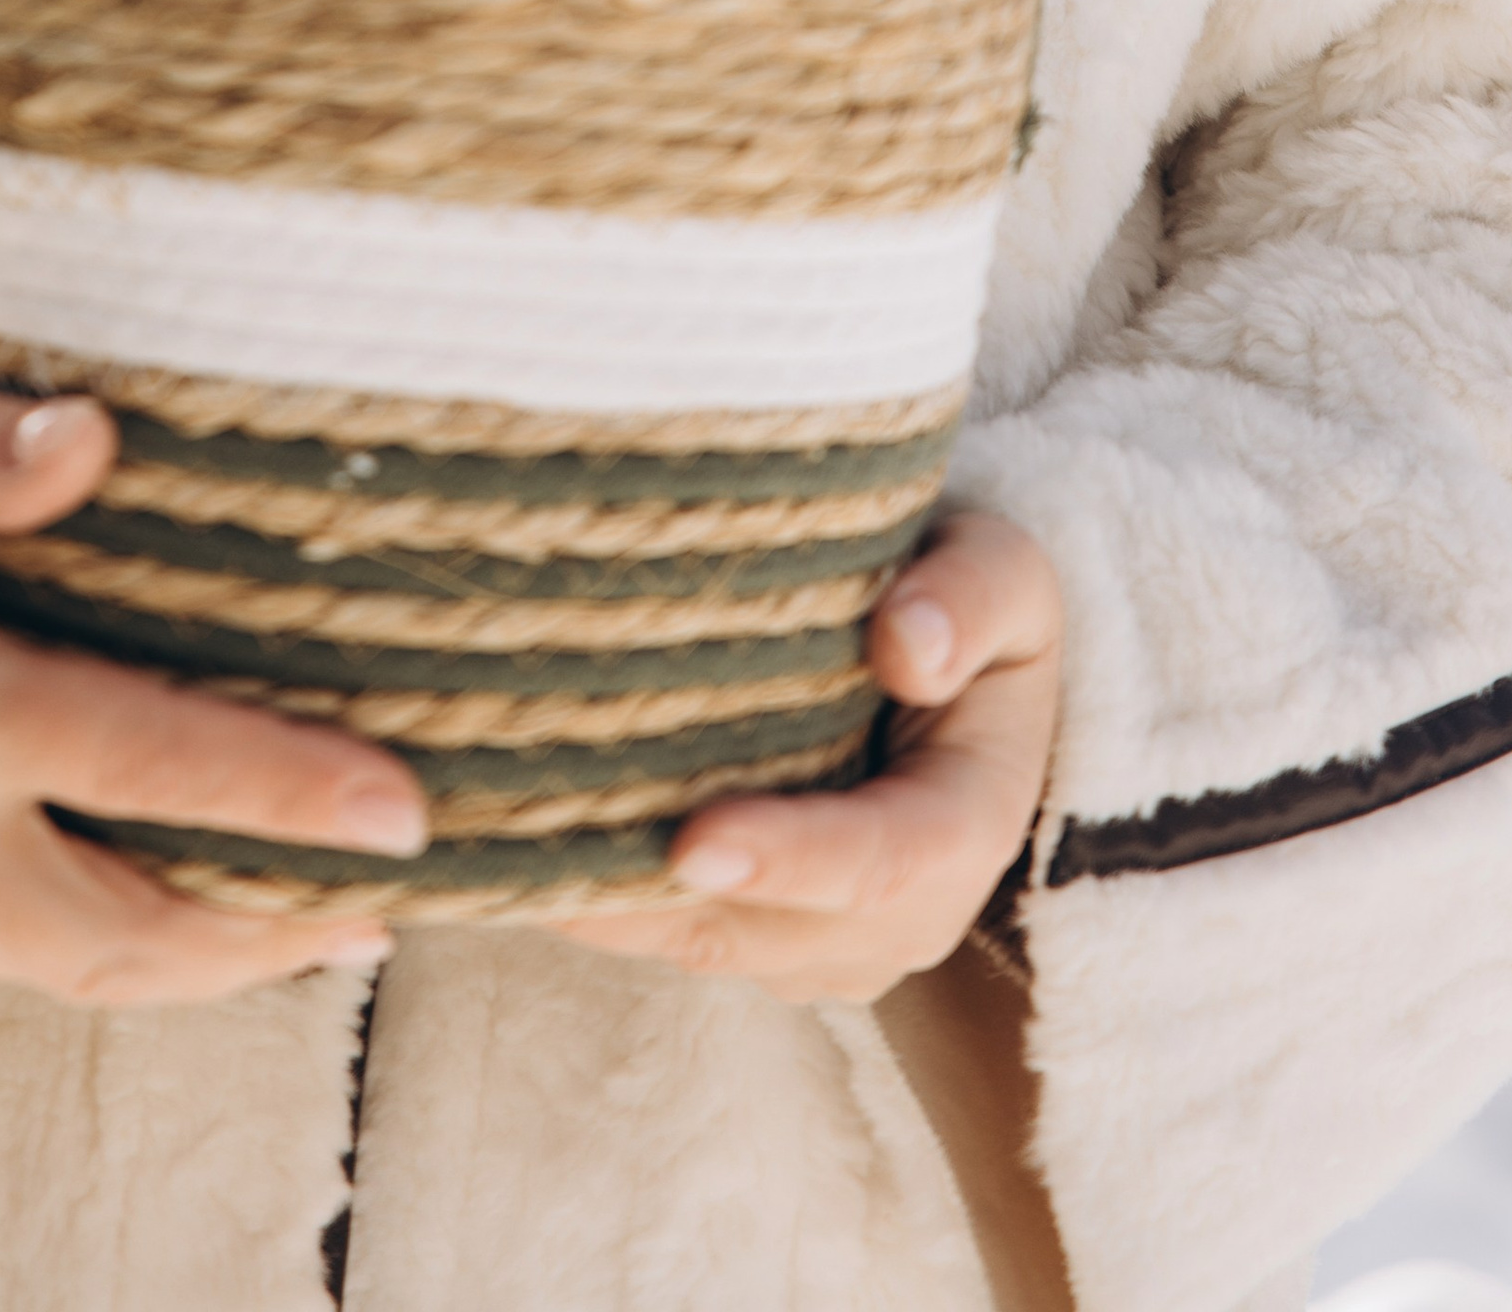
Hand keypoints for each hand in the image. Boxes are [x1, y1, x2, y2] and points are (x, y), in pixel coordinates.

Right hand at [0, 372, 426, 1003]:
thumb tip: (97, 440)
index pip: (141, 760)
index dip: (284, 791)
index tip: (407, 809)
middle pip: (128, 931)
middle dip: (274, 925)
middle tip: (396, 888)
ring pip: (71, 970)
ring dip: (203, 959)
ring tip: (325, 914)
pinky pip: (0, 953)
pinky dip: (103, 939)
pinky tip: (174, 889)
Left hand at [550, 511, 1060, 1002]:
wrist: (952, 665)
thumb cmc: (967, 604)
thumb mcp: (1003, 569)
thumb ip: (971, 597)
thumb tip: (908, 649)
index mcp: (969, 823)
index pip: (886, 861)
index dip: (790, 858)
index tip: (693, 841)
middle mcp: (902, 916)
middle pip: (770, 924)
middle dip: (659, 891)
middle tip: (538, 837)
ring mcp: (823, 943)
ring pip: (704, 942)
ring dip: (612, 900)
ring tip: (507, 838)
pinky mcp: (757, 938)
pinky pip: (670, 935)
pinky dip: (599, 896)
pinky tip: (517, 840)